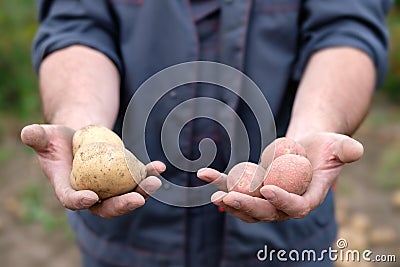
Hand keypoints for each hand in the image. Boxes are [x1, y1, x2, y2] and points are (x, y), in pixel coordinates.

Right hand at [21, 124, 165, 218]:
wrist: (77, 137)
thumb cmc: (57, 139)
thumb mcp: (44, 136)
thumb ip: (36, 137)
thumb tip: (28, 132)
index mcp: (67, 188)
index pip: (71, 199)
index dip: (80, 201)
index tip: (91, 197)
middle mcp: (90, 193)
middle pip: (107, 206)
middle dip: (123, 205)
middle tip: (138, 198)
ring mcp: (108, 187)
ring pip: (127, 194)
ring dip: (142, 190)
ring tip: (154, 181)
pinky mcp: (122, 178)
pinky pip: (137, 178)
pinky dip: (149, 173)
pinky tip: (160, 167)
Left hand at [197, 132, 362, 222]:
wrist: (308, 145)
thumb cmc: (326, 145)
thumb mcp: (339, 144)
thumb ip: (346, 149)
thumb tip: (354, 150)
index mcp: (309, 198)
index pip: (297, 207)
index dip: (282, 202)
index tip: (267, 189)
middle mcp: (287, 202)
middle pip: (266, 212)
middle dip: (247, 206)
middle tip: (228, 198)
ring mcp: (269, 197)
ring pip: (248, 205)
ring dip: (230, 201)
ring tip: (214, 194)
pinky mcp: (256, 187)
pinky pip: (238, 187)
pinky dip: (222, 183)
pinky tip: (206, 178)